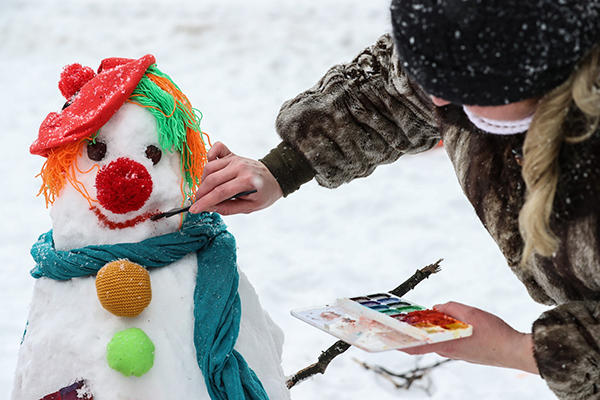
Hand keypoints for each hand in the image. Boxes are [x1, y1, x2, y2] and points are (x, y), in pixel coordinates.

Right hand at [189, 142, 282, 214]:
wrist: (274, 177)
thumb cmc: (263, 194)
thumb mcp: (250, 207)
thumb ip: (228, 208)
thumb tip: (208, 207)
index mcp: (247, 181)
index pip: (220, 192)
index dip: (205, 202)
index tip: (193, 209)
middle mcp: (240, 167)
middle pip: (212, 180)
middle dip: (201, 193)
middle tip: (197, 202)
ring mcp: (236, 159)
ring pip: (210, 167)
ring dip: (203, 180)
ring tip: (206, 190)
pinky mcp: (233, 154)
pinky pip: (217, 148)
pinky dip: (209, 155)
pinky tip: (209, 169)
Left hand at [401, 302, 538, 373]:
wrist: (515, 351)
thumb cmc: (493, 334)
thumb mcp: (469, 312)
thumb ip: (449, 308)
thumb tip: (436, 308)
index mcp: (445, 344)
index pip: (415, 345)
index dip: (398, 342)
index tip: (385, 339)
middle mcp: (448, 351)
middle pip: (425, 340)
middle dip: (415, 330)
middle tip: (404, 320)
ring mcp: (458, 353)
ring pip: (439, 340)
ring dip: (432, 330)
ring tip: (427, 316)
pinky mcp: (467, 352)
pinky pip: (450, 340)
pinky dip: (445, 332)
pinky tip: (450, 322)